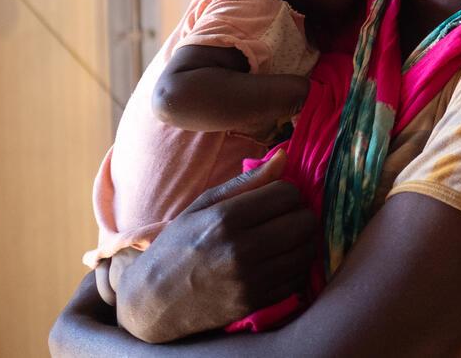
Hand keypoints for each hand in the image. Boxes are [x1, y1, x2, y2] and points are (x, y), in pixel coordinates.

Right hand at [115, 152, 319, 342]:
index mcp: (226, 218)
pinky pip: (298, 279)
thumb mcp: (203, 205)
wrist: (153, 300)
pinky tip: (277, 262)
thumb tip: (284, 157)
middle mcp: (241, 250)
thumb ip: (246, 181)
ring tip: (282, 239)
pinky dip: (294, 267)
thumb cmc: (178, 245)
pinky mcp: (256, 304)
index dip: (286, 192)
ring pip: (307, 250)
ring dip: (302, 241)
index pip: (288, 193)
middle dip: (299, 214)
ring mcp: (250, 281)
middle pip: (305, 222)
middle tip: (283, 218)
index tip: (275, 198)